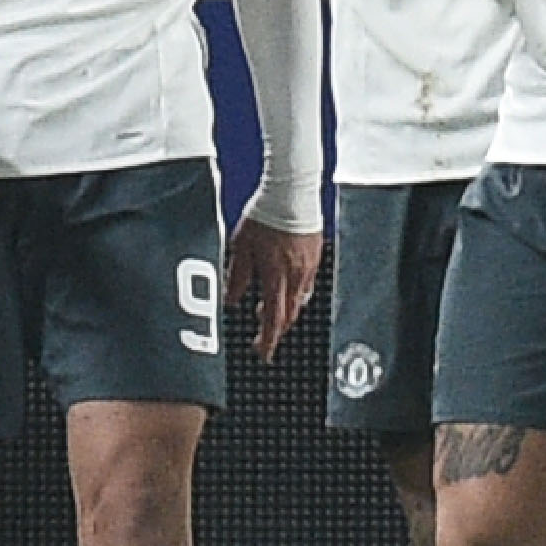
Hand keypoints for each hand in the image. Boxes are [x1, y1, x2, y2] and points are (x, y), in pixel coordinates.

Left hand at [226, 219, 321, 361]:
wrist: (292, 191)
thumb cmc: (266, 214)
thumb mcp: (241, 246)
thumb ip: (237, 277)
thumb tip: (231, 300)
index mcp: (276, 276)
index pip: (273, 319)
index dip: (268, 340)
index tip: (263, 353)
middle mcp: (296, 275)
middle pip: (289, 314)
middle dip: (276, 329)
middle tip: (264, 336)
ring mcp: (309, 266)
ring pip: (299, 300)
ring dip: (285, 310)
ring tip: (271, 311)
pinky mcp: (315, 255)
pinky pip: (306, 283)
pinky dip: (294, 292)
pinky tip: (285, 286)